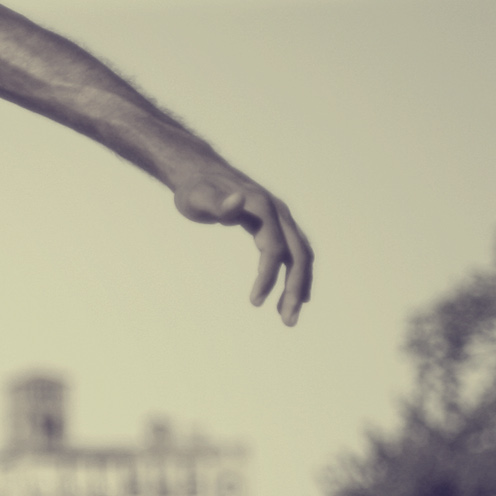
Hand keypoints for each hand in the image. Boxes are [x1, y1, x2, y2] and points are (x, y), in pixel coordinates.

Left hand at [171, 167, 313, 325]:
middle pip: (297, 254)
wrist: (201, 173)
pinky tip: (291, 296)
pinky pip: (292, 252)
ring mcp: (279, 219)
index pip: (273, 248)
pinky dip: (296, 274)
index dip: (267, 276)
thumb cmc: (196, 189)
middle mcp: (277, 213)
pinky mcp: (274, 225)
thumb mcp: (198, 197)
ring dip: (298, 286)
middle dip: (294, 288)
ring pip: (299, 255)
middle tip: (287, 321)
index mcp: (262, 208)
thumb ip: (217, 202)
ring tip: (288, 318)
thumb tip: (238, 200)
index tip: (254, 303)